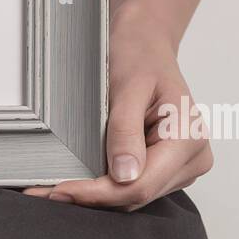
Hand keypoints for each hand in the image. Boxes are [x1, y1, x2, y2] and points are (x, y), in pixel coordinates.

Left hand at [24, 9, 212, 209]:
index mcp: (189, 138)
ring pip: (134, 197)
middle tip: (46, 191)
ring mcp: (181, 166)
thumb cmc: (139, 55)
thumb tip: (124, 175)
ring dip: (97, 194)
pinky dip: (105, 185)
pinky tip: (80, 179)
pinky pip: (134, 186)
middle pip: (137, 195)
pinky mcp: (166, 168)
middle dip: (92, 195)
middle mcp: (192, 157)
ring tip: (57, 185)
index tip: (61, 190)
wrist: (145, 42)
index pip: (141, 184)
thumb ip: (126, 131)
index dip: (98, 193)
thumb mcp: (128, 87)